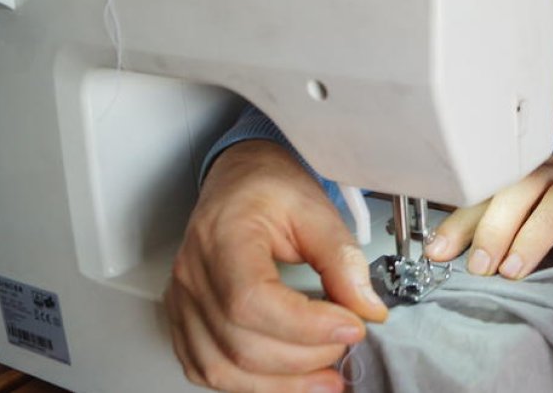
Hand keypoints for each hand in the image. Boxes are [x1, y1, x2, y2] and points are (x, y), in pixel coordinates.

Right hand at [164, 140, 387, 391]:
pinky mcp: (186, 321)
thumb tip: (368, 308)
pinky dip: (251, 385)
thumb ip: (343, 259)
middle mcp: (194, 274)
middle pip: (241, 343)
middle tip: (346, 342)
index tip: (352, 326)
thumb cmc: (270, 188)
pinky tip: (289, 378)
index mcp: (223, 236)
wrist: (240, 180)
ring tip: (327, 376)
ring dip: (281, 384)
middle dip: (306, 356)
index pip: (251, 300)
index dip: (306, 326)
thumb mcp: (317, 209)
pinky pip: (208, 370)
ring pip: (222, 368)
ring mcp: (184, 302)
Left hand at [424, 154, 552, 278]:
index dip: (461, 220)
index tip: (438, 251)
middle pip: (522, 187)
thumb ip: (496, 231)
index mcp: (529, 175)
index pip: (488, 191)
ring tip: (514, 270)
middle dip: (495, 227)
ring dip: (533, 235)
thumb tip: (445, 253)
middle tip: (481, 267)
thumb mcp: (534, 218)